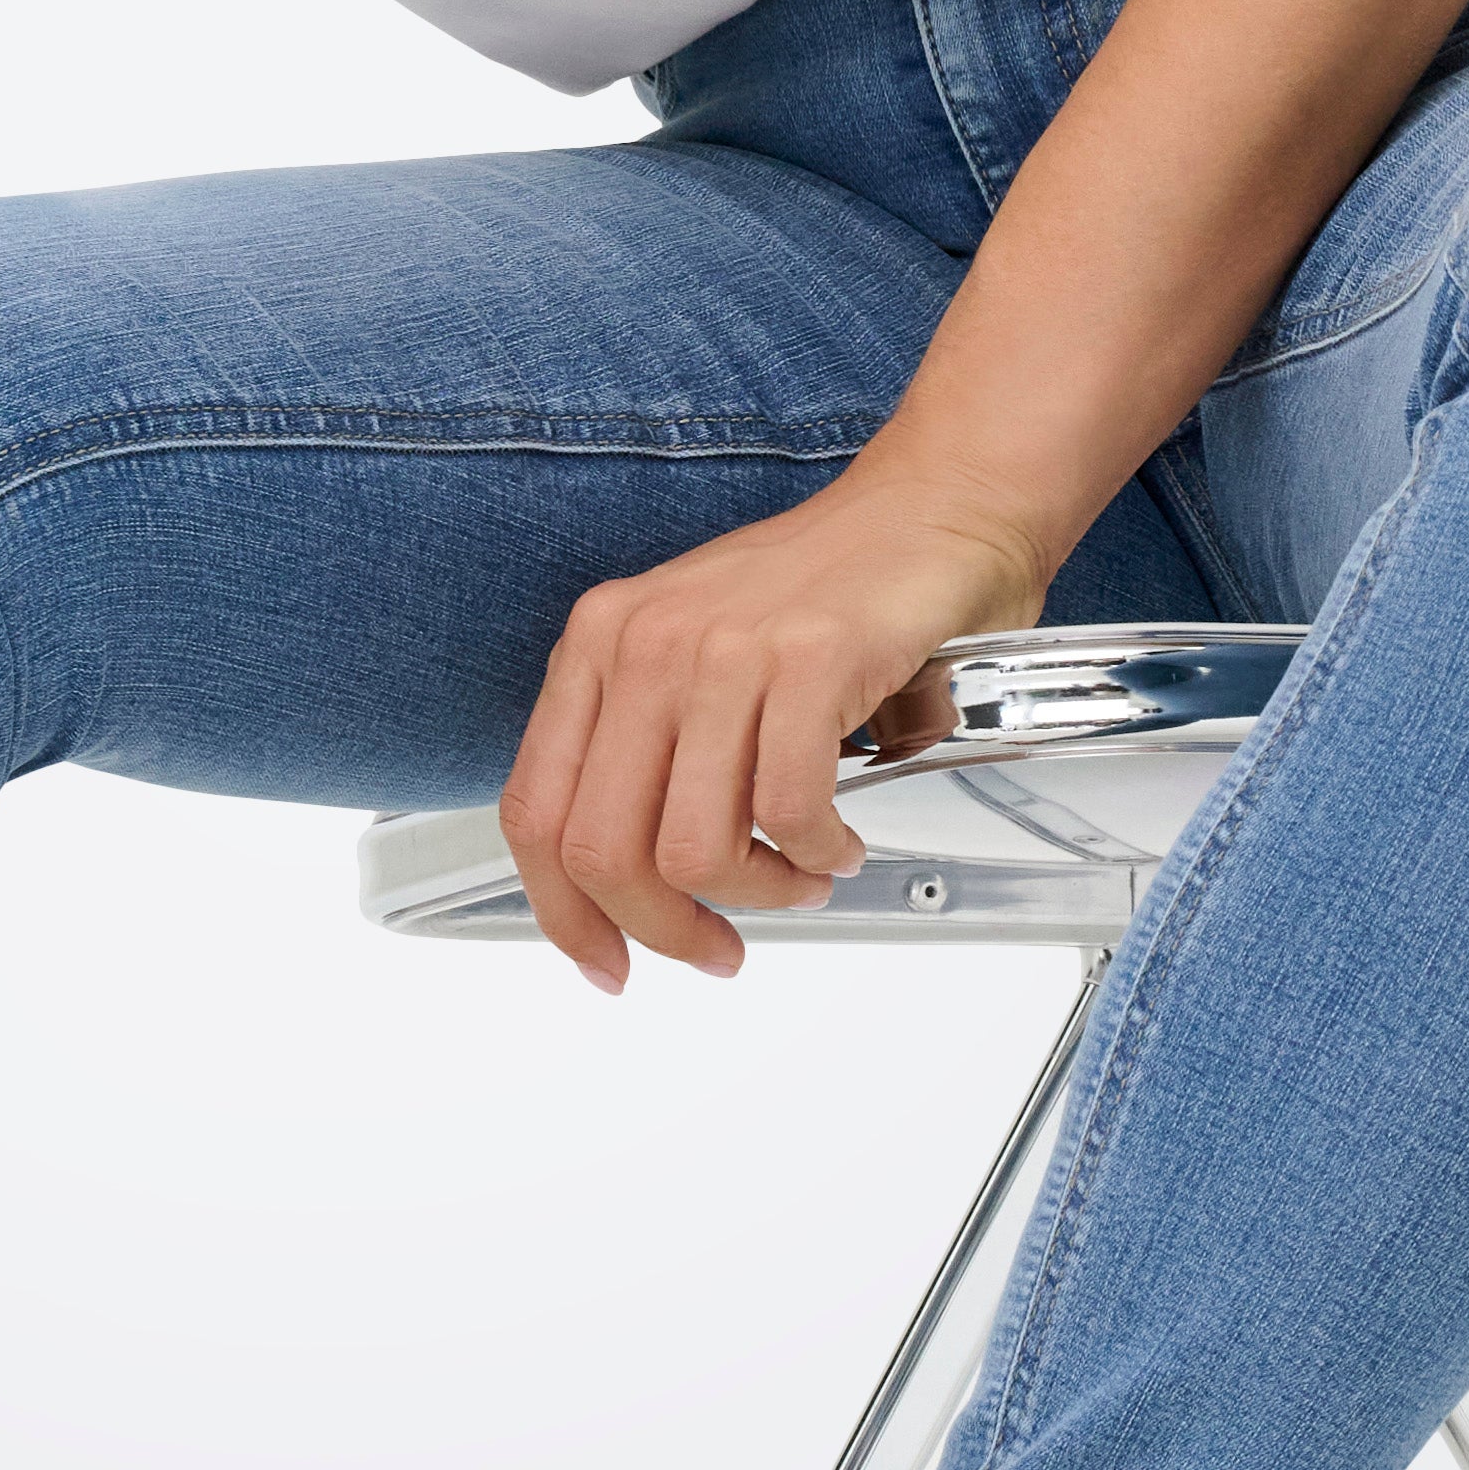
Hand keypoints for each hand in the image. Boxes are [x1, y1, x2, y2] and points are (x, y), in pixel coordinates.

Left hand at [500, 458, 1056, 988]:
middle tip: (718, 947)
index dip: (563, 911)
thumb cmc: (824, 592)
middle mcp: (643, 642)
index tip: (608, 963)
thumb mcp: (696, 656)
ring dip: (755, 895)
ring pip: (691, 848)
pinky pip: (787, 813)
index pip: (535, 811)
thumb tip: (632, 883)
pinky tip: (837, 843)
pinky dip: (816, 856)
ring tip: (796, 881)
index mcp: (600, 644)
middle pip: (603, 850)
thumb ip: (650, 748)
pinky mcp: (808, 660)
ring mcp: (722, 649)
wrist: (934, 506)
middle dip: (666, 930)